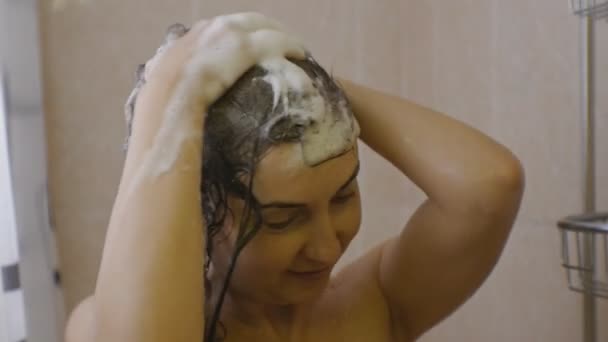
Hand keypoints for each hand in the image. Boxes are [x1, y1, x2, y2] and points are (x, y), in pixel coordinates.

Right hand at [133, 13, 306, 124]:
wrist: (169, 93)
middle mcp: (215, 26)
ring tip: (299, 48)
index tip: (253, 43)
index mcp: (197, 33)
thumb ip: (171, 77)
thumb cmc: (164, 95)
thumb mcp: (164, 79)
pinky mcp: (247, 47)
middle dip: (270, 28)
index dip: (244, 33)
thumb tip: (167, 88)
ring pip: (268, 28)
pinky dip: (292, 46)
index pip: (227, 26)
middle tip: (285, 41)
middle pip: (251, 21)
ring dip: (285, 36)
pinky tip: (302, 54)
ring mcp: (232, 34)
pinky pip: (279, 42)